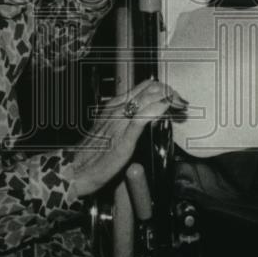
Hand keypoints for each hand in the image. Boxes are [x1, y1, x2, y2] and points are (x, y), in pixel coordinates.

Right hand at [69, 79, 187, 197]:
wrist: (76, 170)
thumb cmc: (92, 154)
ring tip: (180, 107)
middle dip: (170, 92)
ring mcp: (120, 121)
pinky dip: (158, 110)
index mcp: (115, 104)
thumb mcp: (110, 130)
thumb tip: (146, 116)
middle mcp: (118, 108)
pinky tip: (167, 112)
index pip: (145, 86)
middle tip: (181, 103)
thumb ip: (127, 121)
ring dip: (169, 100)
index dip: (164, 89)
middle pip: (151, 88)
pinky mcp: (124, 138)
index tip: (175, 99)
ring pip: (149, 98)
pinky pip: (143, 117)